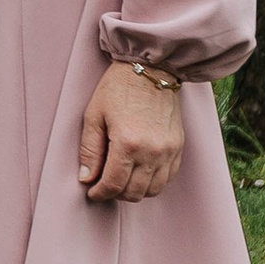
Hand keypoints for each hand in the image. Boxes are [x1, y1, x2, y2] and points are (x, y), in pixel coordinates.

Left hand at [78, 61, 186, 200]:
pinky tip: (139, 173)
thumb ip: (89, 150)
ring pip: (153, 190)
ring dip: (135, 191)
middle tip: (104, 186)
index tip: (92, 192)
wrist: (151, 69)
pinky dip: (153, 182)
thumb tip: (86, 178)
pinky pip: (168, 178)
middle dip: (115, 194)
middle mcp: (152, 151)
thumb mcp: (94, 115)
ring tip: (121, 181)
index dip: (99, 193)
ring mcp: (169, 151)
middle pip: (134, 192)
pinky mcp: (179, 147)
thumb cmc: (118, 88)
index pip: (113, 184)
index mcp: (127, 143)